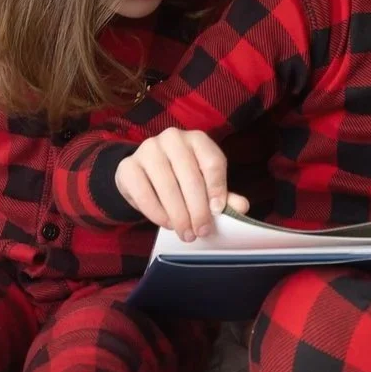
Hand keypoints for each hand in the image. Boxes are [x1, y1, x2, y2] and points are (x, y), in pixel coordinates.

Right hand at [115, 129, 248, 240]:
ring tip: (186, 233)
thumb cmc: (179, 178)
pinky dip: (157, 213)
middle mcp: (172, 138)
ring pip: (167, 186)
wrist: (142, 174)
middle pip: (190, 176)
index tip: (218, 211)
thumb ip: (222, 194)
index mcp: (197, 139)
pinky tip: (167, 224)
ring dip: (179, 215)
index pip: (212, 162)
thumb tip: (242, 207)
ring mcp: (148, 150)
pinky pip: (144, 193)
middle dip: (198, 209)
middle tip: (201, 231)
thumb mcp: (203, 183)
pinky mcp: (128, 166)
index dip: (217, 188)